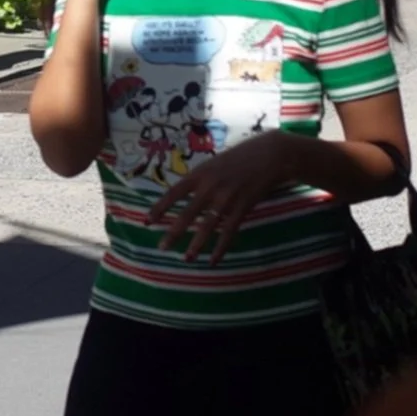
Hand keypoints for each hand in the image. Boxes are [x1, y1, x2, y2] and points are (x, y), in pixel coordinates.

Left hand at [147, 133, 296, 264]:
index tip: (147, 222)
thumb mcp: (212, 164)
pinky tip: (214, 260)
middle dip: (174, 232)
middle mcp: (209, 187)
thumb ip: (199, 180)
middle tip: (161, 248)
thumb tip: (183, 195)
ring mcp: (227, 198)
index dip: (159, 208)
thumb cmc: (238, 158)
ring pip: (207, 226)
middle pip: (187, 213)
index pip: (173, 193)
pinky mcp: (243, 207)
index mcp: (199, 174)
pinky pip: (229, 232)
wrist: (269, 155)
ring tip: (187, 258)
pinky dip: (221, 248)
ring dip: (196, 244)